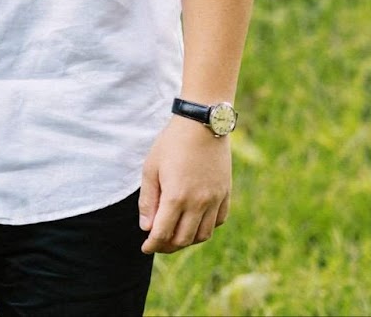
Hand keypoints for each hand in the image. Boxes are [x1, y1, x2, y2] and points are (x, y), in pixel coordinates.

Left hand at [138, 116, 231, 253]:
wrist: (202, 123)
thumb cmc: (171, 143)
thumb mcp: (151, 168)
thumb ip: (148, 200)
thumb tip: (146, 227)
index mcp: (176, 197)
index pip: (163, 234)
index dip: (152, 245)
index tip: (145, 248)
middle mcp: (198, 203)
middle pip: (183, 240)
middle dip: (167, 246)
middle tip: (157, 243)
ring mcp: (215, 199)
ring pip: (203, 235)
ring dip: (187, 240)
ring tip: (175, 235)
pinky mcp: (225, 193)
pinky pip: (218, 221)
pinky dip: (206, 228)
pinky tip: (195, 223)